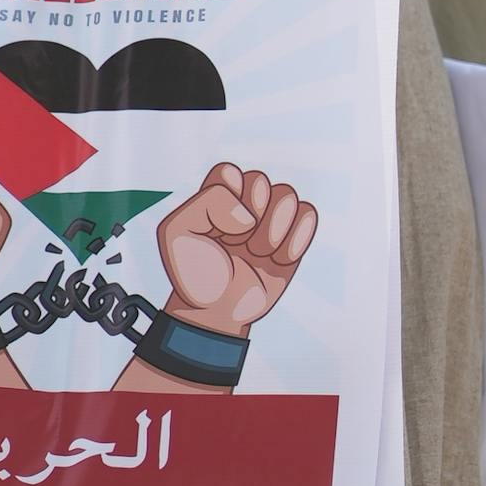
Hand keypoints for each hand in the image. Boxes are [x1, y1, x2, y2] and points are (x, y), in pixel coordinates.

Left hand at [157, 162, 317, 333]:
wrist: (217, 311)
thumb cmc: (196, 273)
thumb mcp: (177, 234)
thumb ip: (206, 205)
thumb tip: (249, 216)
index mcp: (217, 195)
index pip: (229, 173)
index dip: (226, 202)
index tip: (216, 231)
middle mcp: (245, 201)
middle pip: (261, 180)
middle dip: (247, 217)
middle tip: (236, 244)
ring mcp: (271, 218)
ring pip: (288, 195)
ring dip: (272, 230)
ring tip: (257, 253)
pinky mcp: (293, 236)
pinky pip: (308, 214)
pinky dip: (295, 239)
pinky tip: (278, 258)